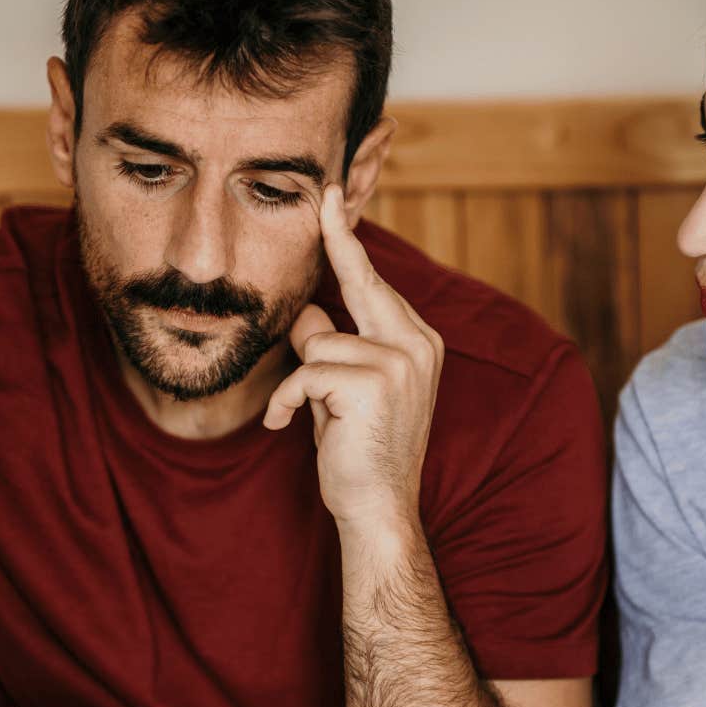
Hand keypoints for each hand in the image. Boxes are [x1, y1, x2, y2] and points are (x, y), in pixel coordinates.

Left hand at [264, 183, 442, 529]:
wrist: (378, 511)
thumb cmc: (357, 452)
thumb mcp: (340, 390)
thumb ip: (331, 347)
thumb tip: (307, 311)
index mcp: (417, 343)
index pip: (377, 283)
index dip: (350, 241)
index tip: (332, 198)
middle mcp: (418, 345)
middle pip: (361, 283)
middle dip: (337, 244)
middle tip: (323, 195)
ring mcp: (401, 362)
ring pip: (319, 340)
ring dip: (298, 382)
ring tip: (306, 417)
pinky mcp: (375, 382)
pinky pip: (306, 372)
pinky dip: (287, 402)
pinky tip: (289, 429)